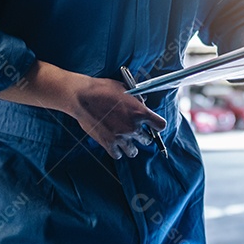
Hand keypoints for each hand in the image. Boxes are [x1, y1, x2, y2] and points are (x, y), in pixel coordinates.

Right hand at [0, 60, 165, 158]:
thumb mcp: (124, 88)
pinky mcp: (108, 144)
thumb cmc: (102, 89)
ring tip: (126, 142)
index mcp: (140, 112)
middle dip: (143, 136)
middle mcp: (133, 127)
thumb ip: (135, 98)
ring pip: (134, 151)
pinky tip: (115, 146)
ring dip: (132, 147)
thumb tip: (141, 102)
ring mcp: (121, 137)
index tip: (154, 125)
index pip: (161, 125)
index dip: (157, 125)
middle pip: (147, 140)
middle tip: (136, 132)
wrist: (82, 97)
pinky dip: (118, 152)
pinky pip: (118, 155)